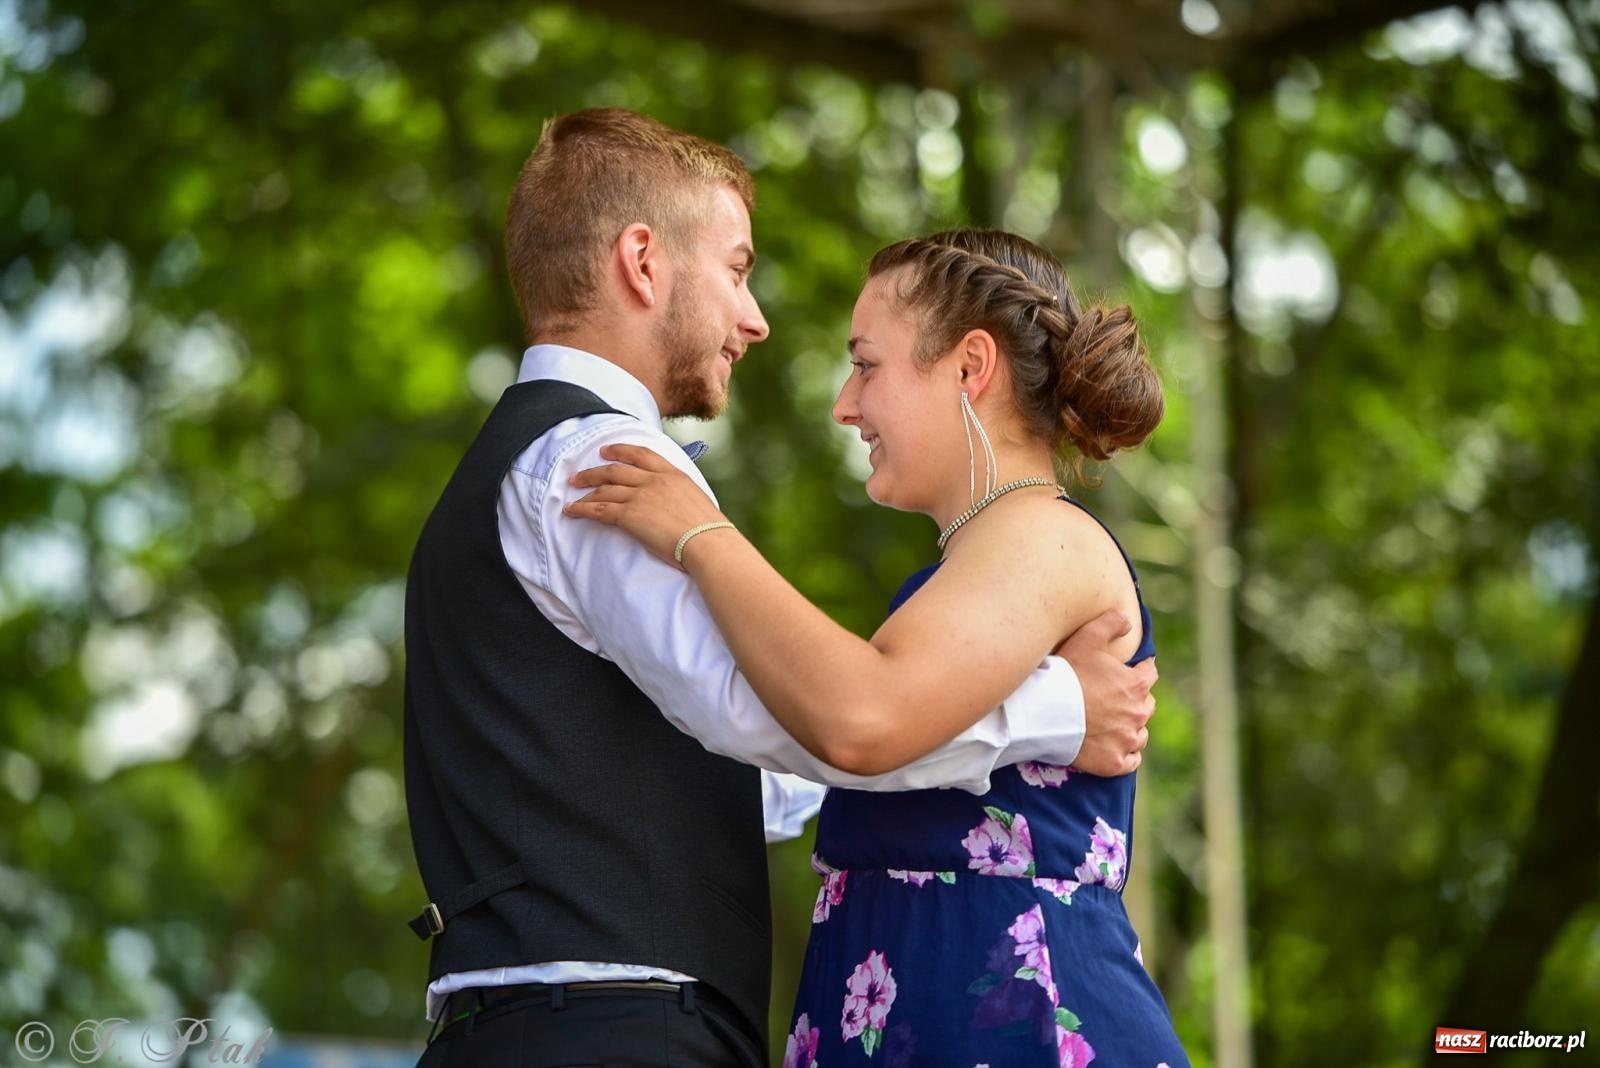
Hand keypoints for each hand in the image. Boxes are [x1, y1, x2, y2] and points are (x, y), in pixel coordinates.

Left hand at [564, 443, 730, 566]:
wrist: (708, 543)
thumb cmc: (710, 531)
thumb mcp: (698, 501)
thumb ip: (682, 496)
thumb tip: (677, 505)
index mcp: (673, 474)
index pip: (641, 455)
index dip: (620, 450)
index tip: (606, 451)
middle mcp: (654, 481)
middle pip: (616, 470)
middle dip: (593, 471)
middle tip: (578, 476)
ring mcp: (641, 496)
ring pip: (604, 489)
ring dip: (584, 490)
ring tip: (571, 494)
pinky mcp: (630, 516)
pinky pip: (599, 509)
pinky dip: (582, 509)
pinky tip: (572, 511)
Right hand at [1057, 609, 1155, 776]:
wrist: (1045, 712)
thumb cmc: (1067, 674)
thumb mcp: (1088, 636)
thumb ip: (1112, 622)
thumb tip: (1128, 620)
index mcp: (1137, 684)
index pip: (1149, 673)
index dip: (1138, 670)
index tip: (1127, 672)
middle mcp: (1139, 713)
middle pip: (1146, 705)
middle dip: (1134, 701)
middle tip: (1112, 699)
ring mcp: (1127, 740)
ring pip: (1140, 734)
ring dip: (1130, 728)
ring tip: (1111, 725)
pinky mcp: (1115, 762)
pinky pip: (1132, 760)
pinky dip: (1126, 754)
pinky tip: (1114, 748)